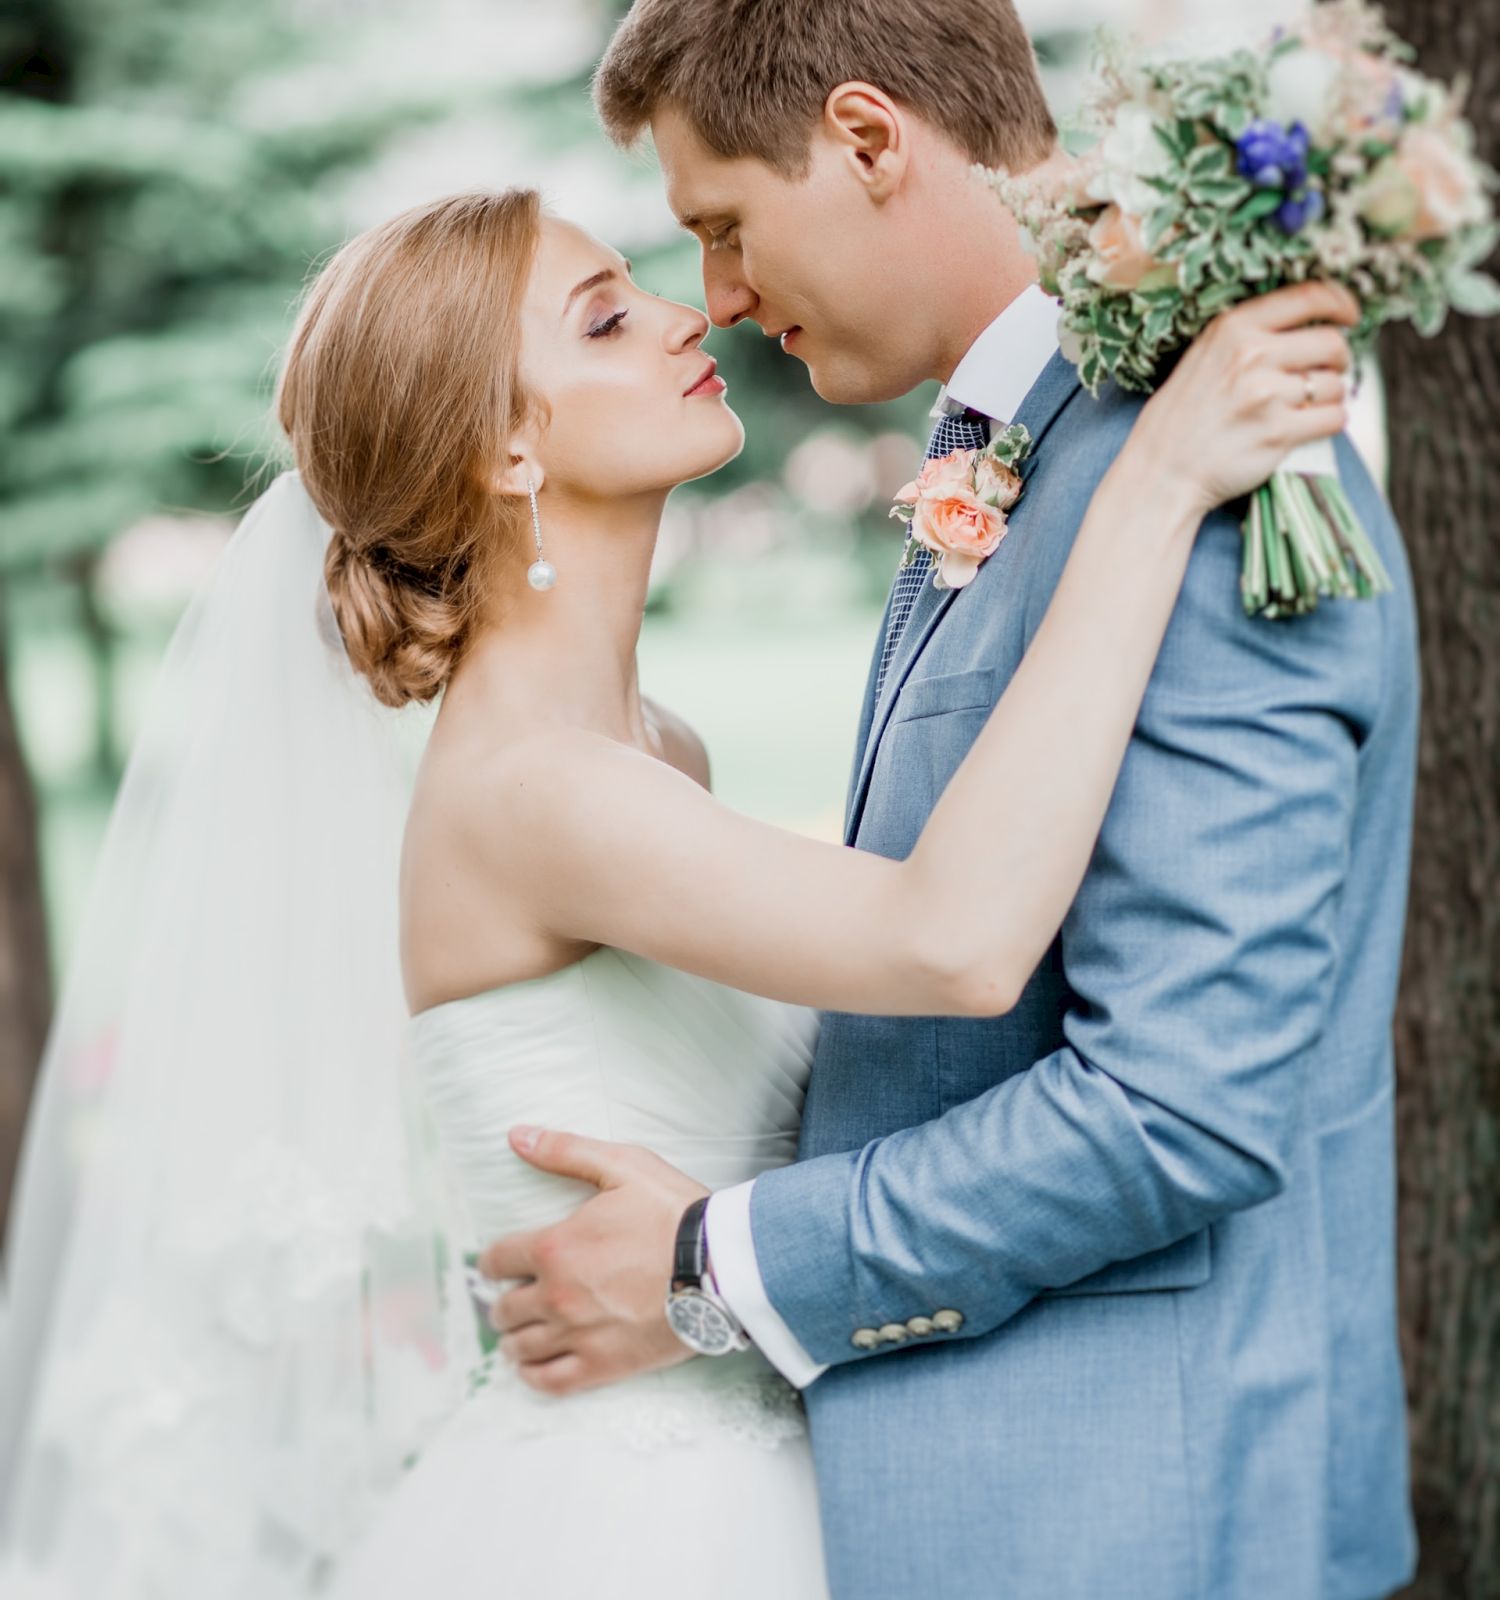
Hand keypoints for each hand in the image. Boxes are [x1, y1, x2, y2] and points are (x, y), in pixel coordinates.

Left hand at [476, 1126, 709, 1395]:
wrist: (720, 1264)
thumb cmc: (673, 1212)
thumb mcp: (622, 1165)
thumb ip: (565, 1151)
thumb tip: (517, 1135)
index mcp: (555, 1247)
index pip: (496, 1261)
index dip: (492, 1262)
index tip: (498, 1265)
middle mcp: (556, 1295)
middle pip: (504, 1309)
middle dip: (504, 1302)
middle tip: (514, 1299)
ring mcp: (578, 1334)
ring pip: (521, 1348)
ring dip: (514, 1340)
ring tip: (521, 1335)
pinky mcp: (603, 1366)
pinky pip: (549, 1381)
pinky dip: (533, 1376)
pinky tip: (534, 1368)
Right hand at [1126, 281, 1359, 519]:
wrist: (1162, 471)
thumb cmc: (1183, 415)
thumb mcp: (1204, 355)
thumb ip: (1250, 334)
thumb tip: (1312, 321)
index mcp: (1235, 328)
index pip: (1310, 296)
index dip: (1341, 302)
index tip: (1350, 316)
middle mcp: (1253, 356)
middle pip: (1332, 343)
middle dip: (1338, 359)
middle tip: (1325, 373)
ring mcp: (1267, 395)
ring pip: (1336, 384)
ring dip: (1331, 396)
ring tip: (1307, 406)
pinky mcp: (1279, 433)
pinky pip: (1334, 418)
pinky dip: (1330, 422)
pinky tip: (1309, 426)